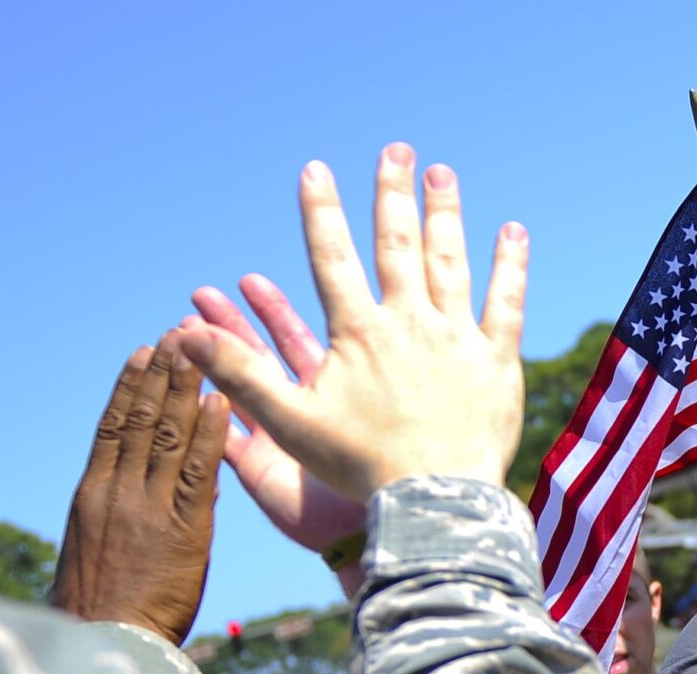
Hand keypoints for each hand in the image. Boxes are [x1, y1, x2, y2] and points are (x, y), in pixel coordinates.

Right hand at [49, 336, 227, 644]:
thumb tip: (126, 497)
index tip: (140, 354)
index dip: (128, 387)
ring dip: (185, 387)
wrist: (104, 646)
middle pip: (139, 418)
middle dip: (160, 373)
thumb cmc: (100, 614)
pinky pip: (200, 471)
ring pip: (167, 434)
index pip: (112, 428)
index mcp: (91, 496)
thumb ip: (114, 518)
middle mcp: (116, 491)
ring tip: (199, 348)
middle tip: (178, 332)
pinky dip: (209, 433)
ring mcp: (148, 507)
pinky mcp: (183, 529)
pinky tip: (221, 402)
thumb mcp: (96, 554)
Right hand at [177, 144, 527, 498]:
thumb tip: (183, 336)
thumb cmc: (360, 467)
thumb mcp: (290, 422)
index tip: (316, 169)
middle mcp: (408, 323)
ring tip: (443, 174)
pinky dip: (509, 265)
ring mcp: (456, 338)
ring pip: (450, 262)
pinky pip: (507, 303)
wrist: (435, 500)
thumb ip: (239, 373)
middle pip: (397, 244)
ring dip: (445, 214)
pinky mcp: (497, 360)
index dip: (322, 210)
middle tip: (396, 150)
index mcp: (358, 333)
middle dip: (394, 193)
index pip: (333, 257)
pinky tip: (512, 232)